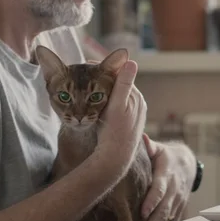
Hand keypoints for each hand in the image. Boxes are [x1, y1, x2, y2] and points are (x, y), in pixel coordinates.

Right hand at [95, 60, 146, 176]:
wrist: (115, 158)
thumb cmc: (114, 133)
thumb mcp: (116, 106)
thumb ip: (123, 83)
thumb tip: (130, 61)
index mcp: (136, 96)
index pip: (119, 75)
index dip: (102, 68)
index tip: (85, 66)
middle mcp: (137, 103)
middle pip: (117, 84)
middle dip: (101, 77)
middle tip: (82, 74)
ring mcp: (133, 112)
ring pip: (115, 94)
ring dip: (101, 88)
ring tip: (85, 85)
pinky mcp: (127, 121)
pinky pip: (115, 104)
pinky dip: (104, 100)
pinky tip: (93, 102)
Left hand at [141, 135, 195, 220]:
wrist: (188, 162)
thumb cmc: (166, 155)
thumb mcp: (159, 148)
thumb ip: (149, 145)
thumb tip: (141, 138)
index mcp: (166, 172)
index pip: (159, 188)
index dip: (152, 200)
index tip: (143, 212)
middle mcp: (175, 186)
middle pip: (164, 206)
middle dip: (153, 220)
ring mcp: (179, 197)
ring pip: (169, 214)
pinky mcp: (181, 204)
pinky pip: (174, 217)